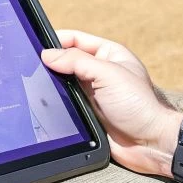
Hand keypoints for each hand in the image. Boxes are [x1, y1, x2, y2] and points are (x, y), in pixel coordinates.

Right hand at [41, 30, 181, 179]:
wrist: (150, 143)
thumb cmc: (138, 105)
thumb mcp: (108, 74)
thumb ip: (77, 61)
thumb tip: (48, 55)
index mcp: (109, 54)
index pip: (75, 39)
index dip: (55, 40)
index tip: (35, 46)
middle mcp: (100, 71)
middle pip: (67, 60)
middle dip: (51, 63)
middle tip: (32, 67)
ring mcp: (93, 92)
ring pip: (64, 82)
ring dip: (53, 83)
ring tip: (38, 85)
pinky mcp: (88, 111)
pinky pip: (66, 102)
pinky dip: (56, 101)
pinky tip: (46, 102)